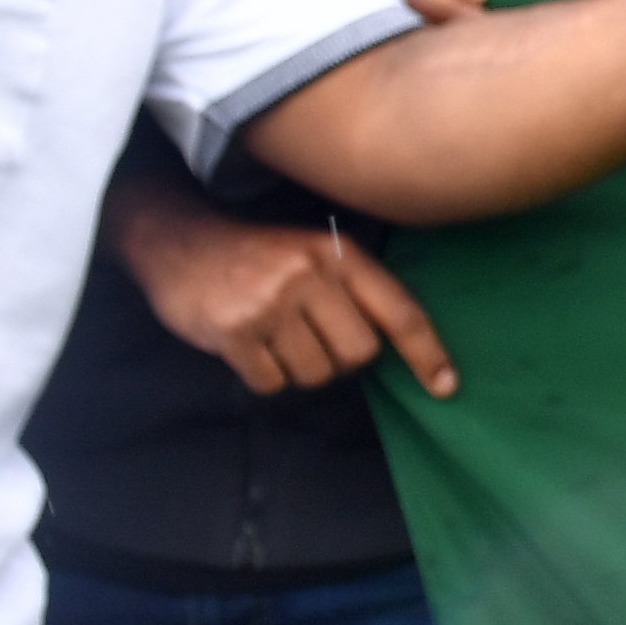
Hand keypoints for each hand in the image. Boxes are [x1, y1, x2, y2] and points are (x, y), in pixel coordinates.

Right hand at [113, 199, 459, 399]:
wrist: (179, 238)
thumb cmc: (259, 254)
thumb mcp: (313, 251)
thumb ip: (352, 289)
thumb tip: (393, 347)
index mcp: (339, 254)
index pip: (398, 311)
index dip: (427, 353)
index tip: (446, 386)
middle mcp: (309, 275)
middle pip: (358, 354)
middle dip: (340, 360)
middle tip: (311, 340)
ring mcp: (270, 302)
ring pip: (315, 374)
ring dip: (299, 369)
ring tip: (276, 337)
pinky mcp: (233, 329)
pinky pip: (271, 382)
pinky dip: (264, 375)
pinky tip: (249, 346)